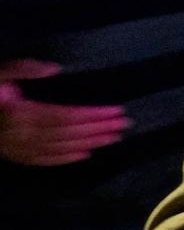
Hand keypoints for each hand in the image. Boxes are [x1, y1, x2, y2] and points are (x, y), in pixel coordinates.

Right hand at [0, 59, 129, 166]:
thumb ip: (24, 69)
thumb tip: (55, 69)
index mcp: (19, 113)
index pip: (66, 115)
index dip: (93, 115)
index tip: (117, 111)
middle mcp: (21, 134)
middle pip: (69, 133)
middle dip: (99, 129)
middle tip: (125, 124)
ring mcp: (16, 148)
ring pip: (60, 148)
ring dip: (90, 143)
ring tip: (114, 138)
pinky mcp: (13, 155)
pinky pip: (43, 160)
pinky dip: (66, 158)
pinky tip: (85, 154)